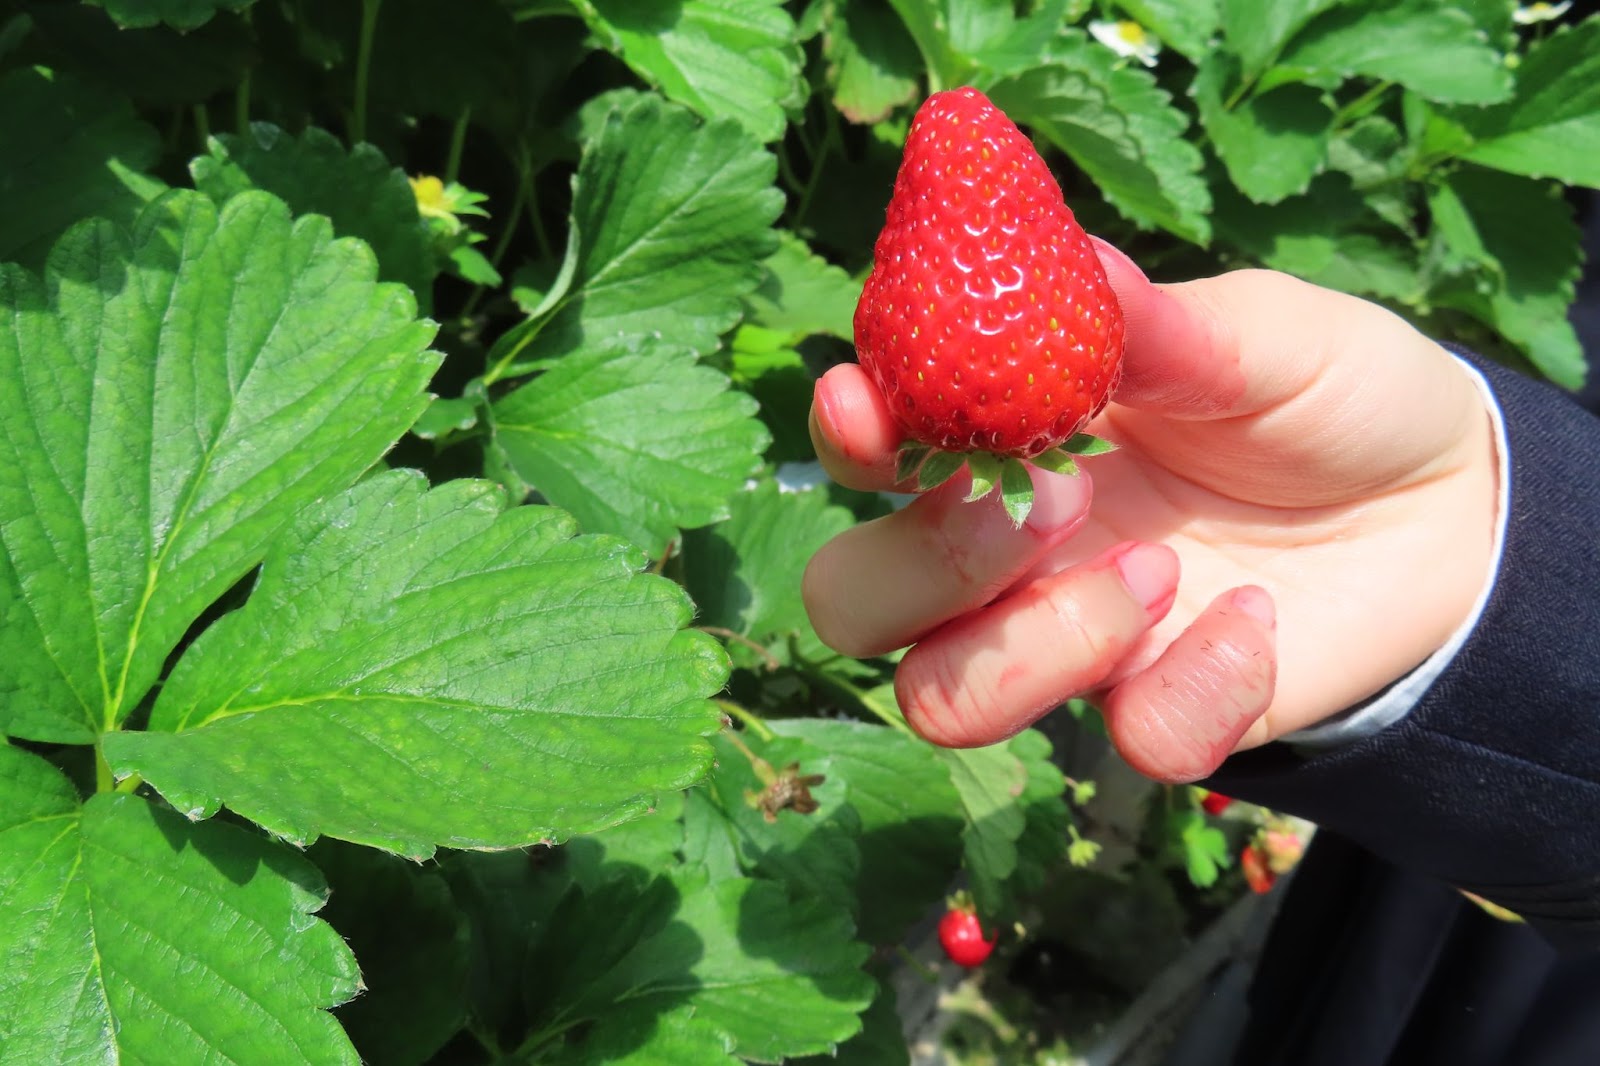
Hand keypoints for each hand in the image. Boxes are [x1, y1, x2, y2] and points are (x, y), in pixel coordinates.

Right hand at [803, 248, 1499, 781]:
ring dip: (1039, 642)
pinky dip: (1196, 687)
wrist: (1447, 502)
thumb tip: (1079, 263)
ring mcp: (1073, 646)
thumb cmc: (1320, 393)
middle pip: (854, 604)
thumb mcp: (1262, 333)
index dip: (845, 437)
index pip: (867, 454)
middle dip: (927, 564)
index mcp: (1004, 444)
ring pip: (944, 700)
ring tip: (1163, 570)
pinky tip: (1261, 622)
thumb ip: (1163, 322)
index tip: (865, 406)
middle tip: (1048, 504)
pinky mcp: (1163, 715)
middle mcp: (1006, 557)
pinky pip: (1133, 740)